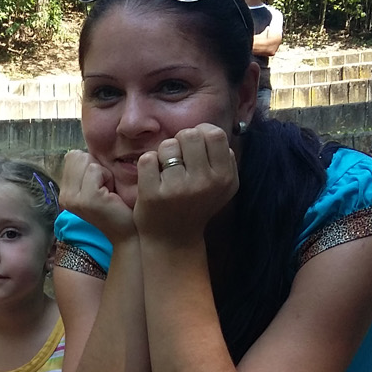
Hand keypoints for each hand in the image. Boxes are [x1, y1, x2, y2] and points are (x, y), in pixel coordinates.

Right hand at [59, 150, 135, 242]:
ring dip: (103, 172)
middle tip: (105, 188)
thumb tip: (84, 151)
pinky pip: (95, 170)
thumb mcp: (96, 186)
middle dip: (95, 166)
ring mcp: (74, 199)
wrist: (129, 233)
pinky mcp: (87, 199)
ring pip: (86, 161)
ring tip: (108, 192)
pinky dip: (107, 177)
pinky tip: (111, 194)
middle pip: (76, 156)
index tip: (100, 184)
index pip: (71, 156)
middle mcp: (64, 196)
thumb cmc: (117, 207)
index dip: (90, 164)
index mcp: (65, 192)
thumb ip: (85, 170)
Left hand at [134, 124, 238, 245]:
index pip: (214, 134)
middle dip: (180, 141)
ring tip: (166, 171)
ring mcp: (177, 188)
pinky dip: (148, 164)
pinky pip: (147, 159)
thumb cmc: (197, 205)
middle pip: (189, 135)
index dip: (201, 134)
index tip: (194, 148)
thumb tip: (207, 131)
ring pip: (167, 145)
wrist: (172, 240)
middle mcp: (203, 183)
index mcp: (224, 177)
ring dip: (163, 154)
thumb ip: (224, 158)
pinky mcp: (152, 194)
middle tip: (177, 159)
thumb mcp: (223, 186)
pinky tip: (153, 179)